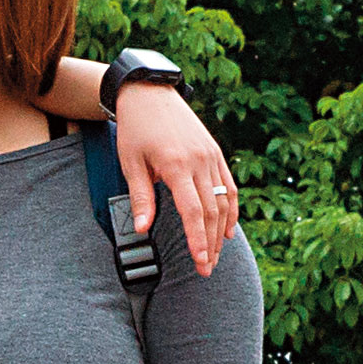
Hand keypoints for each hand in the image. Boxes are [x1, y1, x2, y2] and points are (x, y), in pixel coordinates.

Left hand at [101, 79, 238, 276]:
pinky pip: (229, 185)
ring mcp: (211, 157)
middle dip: (210, 243)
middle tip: (206, 269)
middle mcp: (199, 162)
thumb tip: (142, 228)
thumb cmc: (136, 129)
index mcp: (177, 166)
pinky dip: (231, 208)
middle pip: (211, 211)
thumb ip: (141, 196)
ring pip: (224, 201)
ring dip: (220, 231)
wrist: (151, 94)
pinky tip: (227, 229)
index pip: (193, 211)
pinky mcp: (215, 153)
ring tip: (215, 255)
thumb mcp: (131, 162)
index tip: (199, 262)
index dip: (197, 239)